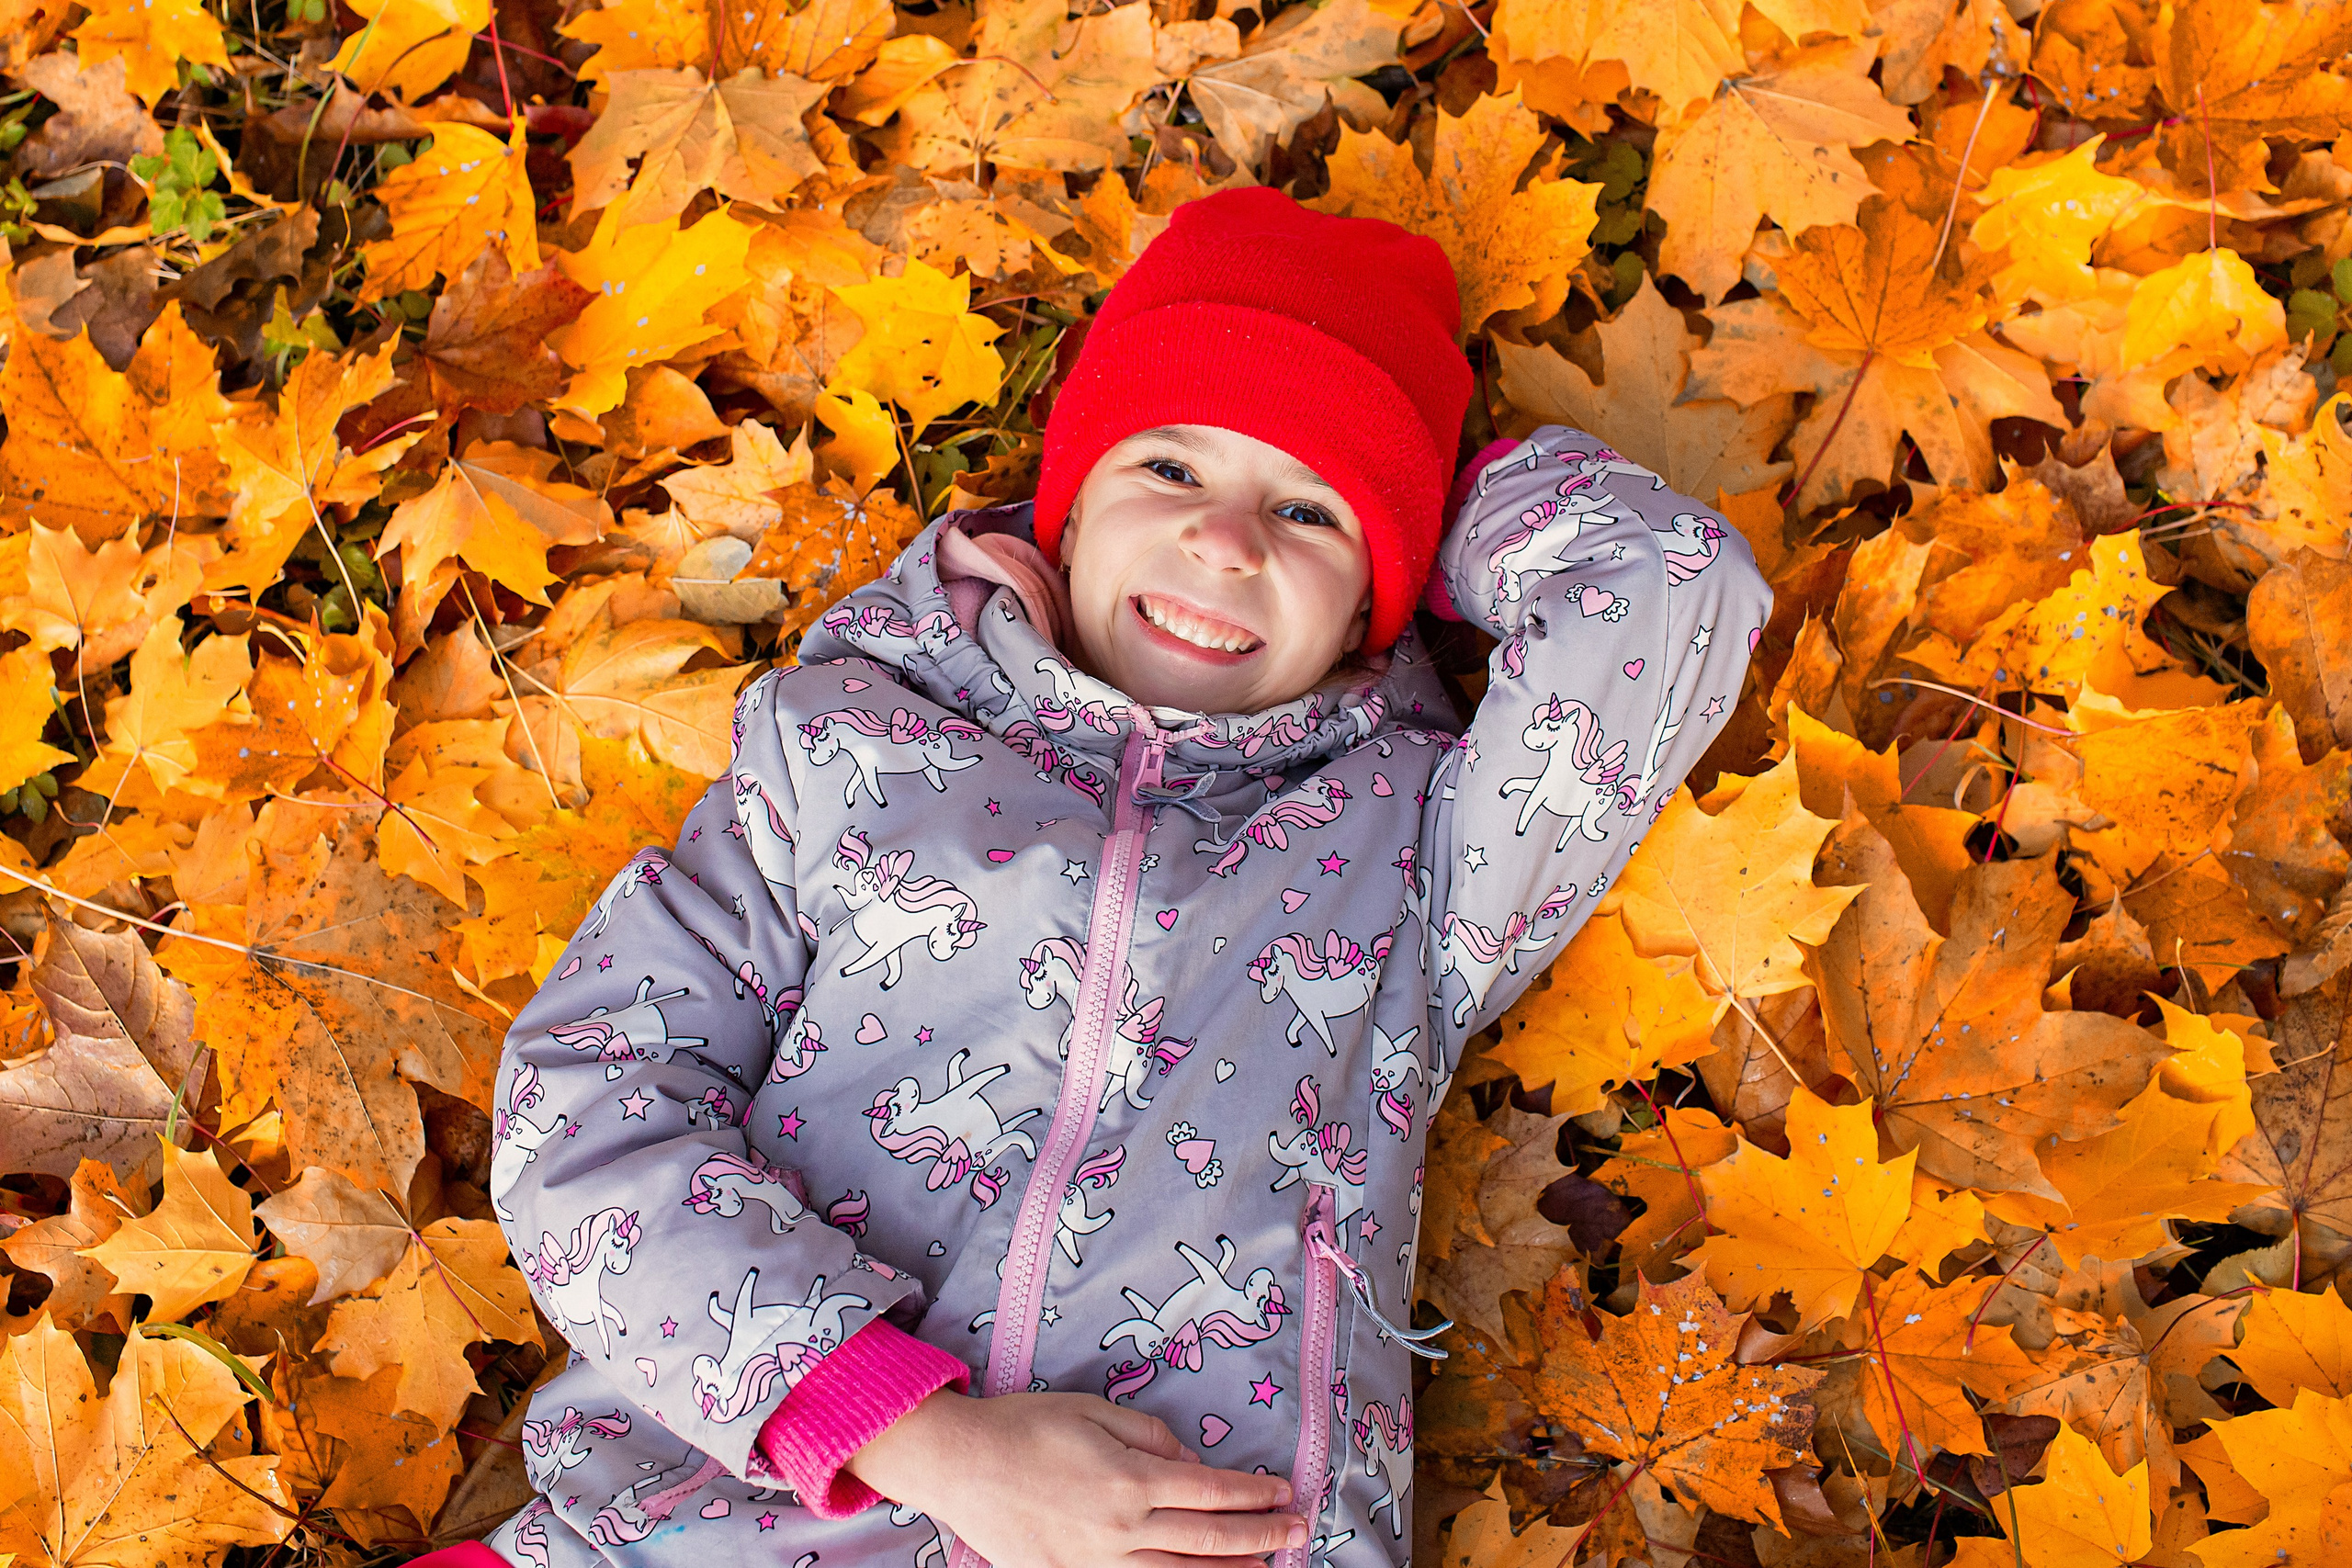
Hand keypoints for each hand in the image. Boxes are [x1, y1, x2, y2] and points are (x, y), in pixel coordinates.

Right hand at [843, 1388, 1305, 1567]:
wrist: (960, 1464)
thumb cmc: (1025, 1427)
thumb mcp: (1093, 1409)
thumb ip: (1149, 1433)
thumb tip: (1188, 1460)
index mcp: (1131, 1478)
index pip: (1213, 1491)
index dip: (1256, 1495)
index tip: (1285, 1493)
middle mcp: (1123, 1526)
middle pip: (1209, 1539)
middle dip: (1260, 1536)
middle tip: (1297, 1532)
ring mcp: (1098, 1562)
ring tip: (1264, 1566)